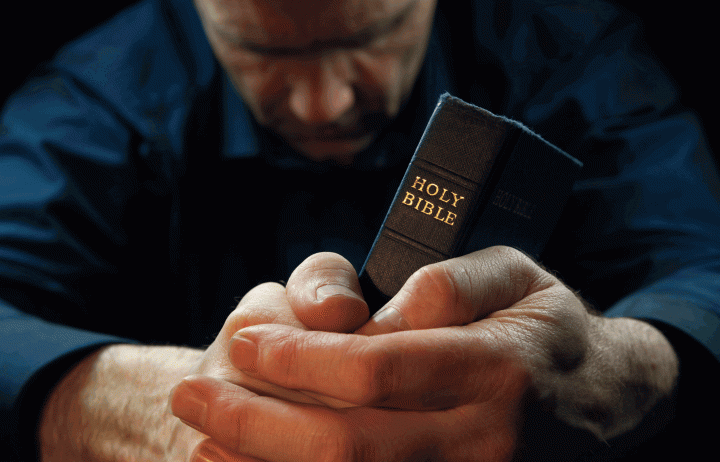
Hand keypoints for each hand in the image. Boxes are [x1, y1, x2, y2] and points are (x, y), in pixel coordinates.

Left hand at [175, 246, 678, 460]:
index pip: (375, 371)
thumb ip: (454, 281)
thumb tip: (384, 313)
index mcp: (498, 370)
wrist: (603, 403)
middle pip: (346, 447)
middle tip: (190, 392)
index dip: (296, 361)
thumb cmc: (545, 329)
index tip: (244, 341)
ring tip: (200, 442)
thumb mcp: (517, 275)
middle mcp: (484, 441)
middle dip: (252, 423)